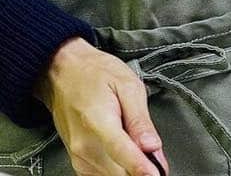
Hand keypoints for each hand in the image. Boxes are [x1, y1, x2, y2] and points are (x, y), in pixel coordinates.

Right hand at [34, 37, 168, 175]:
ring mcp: (78, 155)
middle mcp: (84, 145)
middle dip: (141, 170)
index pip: (123, 154)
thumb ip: (140, 119)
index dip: (142, 168)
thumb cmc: (95, 73)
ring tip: (146, 156)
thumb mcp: (127, 85)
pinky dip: (118, 170)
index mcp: (98, 123)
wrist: (63, 73)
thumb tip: (153, 146)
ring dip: (130, 171)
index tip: (157, 174)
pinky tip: (129, 160)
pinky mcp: (77, 160)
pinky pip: (100, 174)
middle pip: (118, 173)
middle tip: (160, 162)